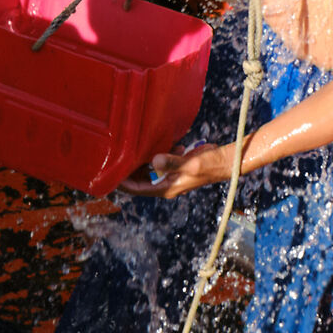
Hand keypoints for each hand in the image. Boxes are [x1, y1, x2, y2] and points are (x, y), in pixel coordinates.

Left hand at [117, 140, 241, 197]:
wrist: (225, 161)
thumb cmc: (209, 166)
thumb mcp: (190, 164)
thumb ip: (171, 162)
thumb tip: (154, 161)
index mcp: (165, 188)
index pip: (137, 189)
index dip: (122, 183)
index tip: (108, 175)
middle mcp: (165, 183)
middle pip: (140, 179)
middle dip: (128, 169)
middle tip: (114, 155)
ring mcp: (170, 174)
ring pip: (148, 168)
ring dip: (141, 159)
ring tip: (129, 146)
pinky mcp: (176, 164)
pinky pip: (160, 159)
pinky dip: (156, 152)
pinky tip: (158, 143)